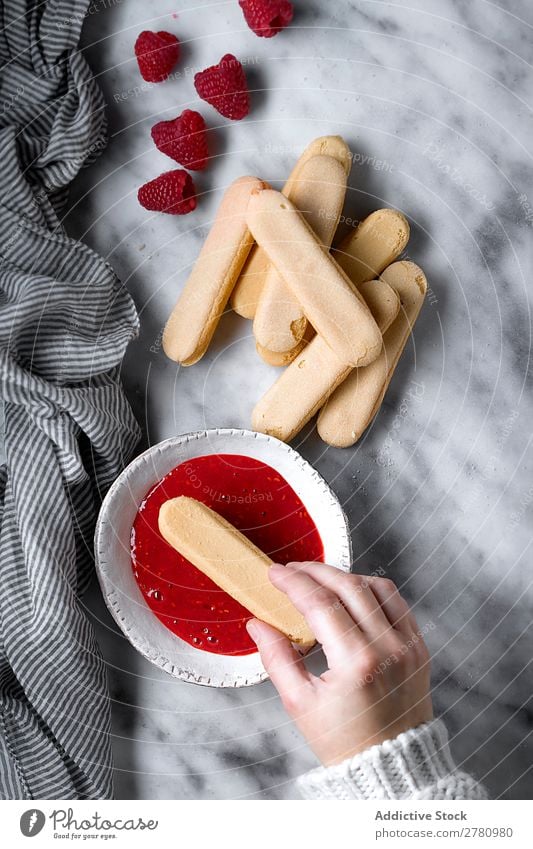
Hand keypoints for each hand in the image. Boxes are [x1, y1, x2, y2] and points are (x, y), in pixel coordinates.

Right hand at [246, 562, 432, 765]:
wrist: (390, 769)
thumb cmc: (344, 742)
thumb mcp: (299, 704)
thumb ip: (276, 658)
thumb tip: (257, 624)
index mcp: (356, 662)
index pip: (320, 604)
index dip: (294, 583)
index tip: (275, 573)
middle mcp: (388, 647)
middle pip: (349, 586)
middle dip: (316, 571)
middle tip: (293, 569)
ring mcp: (409, 645)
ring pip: (377, 586)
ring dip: (345, 576)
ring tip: (320, 580)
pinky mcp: (419, 647)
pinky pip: (397, 602)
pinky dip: (372, 590)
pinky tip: (351, 594)